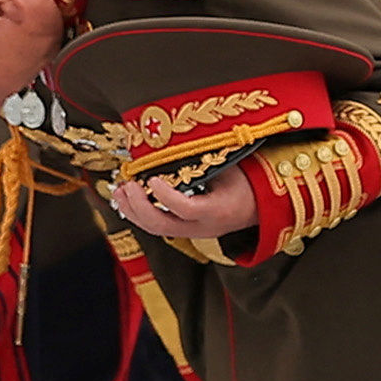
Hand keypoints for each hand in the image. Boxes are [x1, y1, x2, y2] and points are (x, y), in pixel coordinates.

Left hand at [112, 167, 261, 243]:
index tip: (152, 179)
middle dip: (139, 206)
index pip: (185, 208)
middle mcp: (202, 227)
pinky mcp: (185, 231)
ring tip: (119, 191)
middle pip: (162, 225)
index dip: (165, 196)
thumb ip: (202, 162)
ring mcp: (192, 232)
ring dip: (133, 211)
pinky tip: (129, 200)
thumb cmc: (247, 184)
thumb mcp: (231, 168)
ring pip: (155, 229)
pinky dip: (140, 214)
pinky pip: (158, 227)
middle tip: (128, 185)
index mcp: (217, 211)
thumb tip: (173, 148)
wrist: (260, 208)